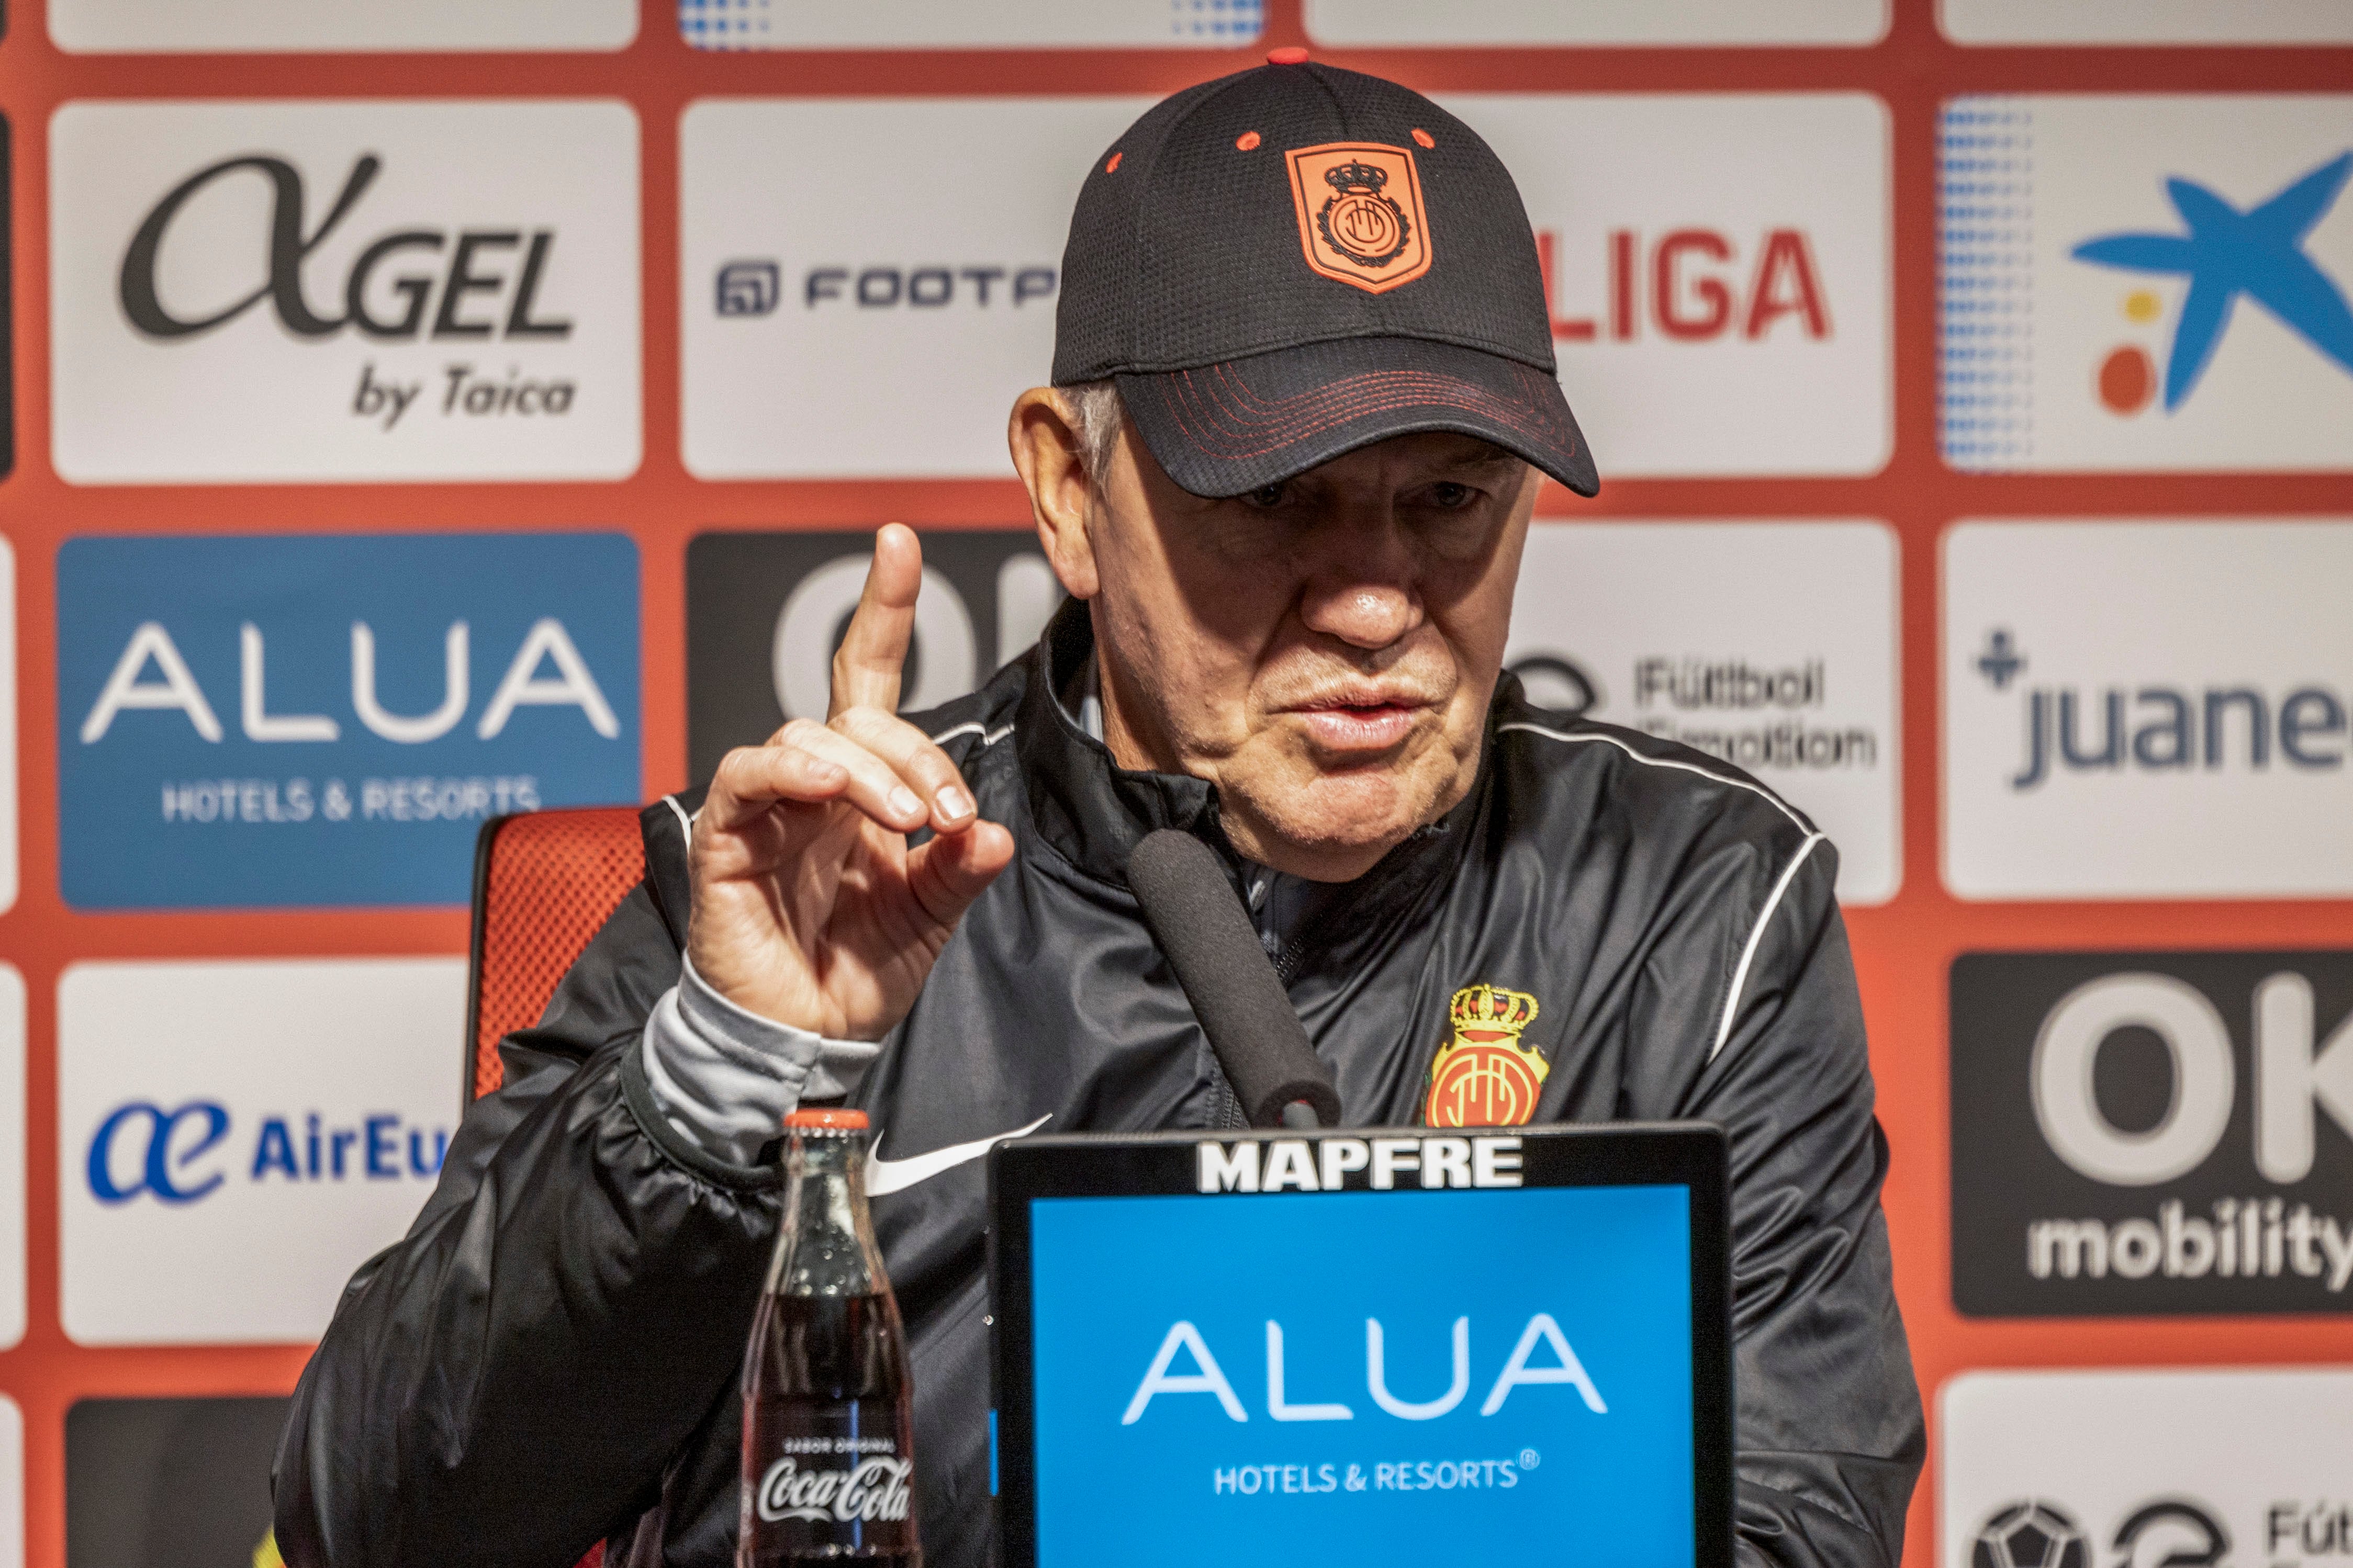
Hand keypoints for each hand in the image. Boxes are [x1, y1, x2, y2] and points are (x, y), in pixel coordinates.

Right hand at [686, 525, 1016, 1038]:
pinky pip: (748, 774)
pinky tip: (826, 788)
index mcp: (864, 790)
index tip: (900, 542)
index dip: (885, 611)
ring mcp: (767, 806)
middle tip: (946, 815)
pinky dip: (792, 769)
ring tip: (906, 821)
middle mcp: (814, 786)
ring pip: (811, 732)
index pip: (870, 680)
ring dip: (871, 767)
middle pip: (858, 711)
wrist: (804, 1045)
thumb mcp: (932, 919)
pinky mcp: (726, 836)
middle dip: (916, 751)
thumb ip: (961, 870)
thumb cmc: (855, 976)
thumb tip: (998, 834)